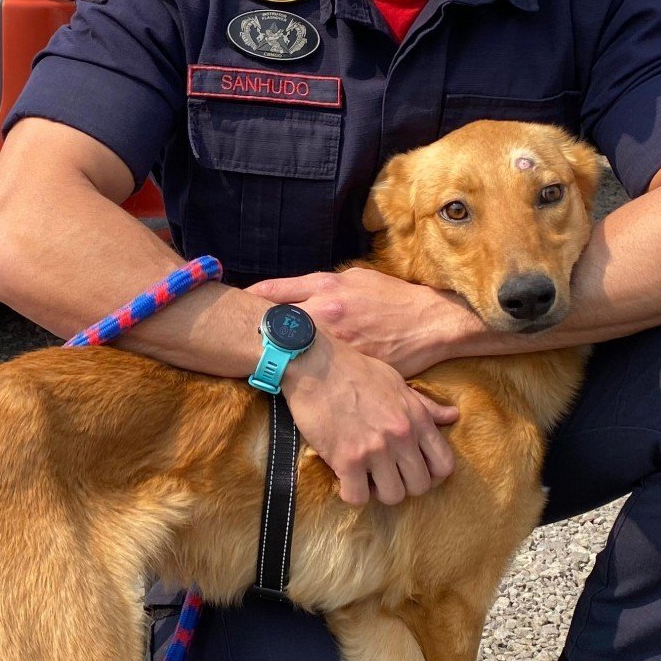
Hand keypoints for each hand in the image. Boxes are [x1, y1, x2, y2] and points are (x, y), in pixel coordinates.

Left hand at [249, 267, 482, 377]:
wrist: (431, 323)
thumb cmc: (392, 298)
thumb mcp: (353, 278)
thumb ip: (316, 284)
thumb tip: (282, 291)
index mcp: (325, 292)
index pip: (270, 295)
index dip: (246, 302)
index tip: (231, 308)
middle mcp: (326, 319)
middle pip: (272, 327)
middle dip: (251, 333)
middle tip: (228, 338)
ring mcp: (337, 349)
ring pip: (290, 355)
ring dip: (272, 358)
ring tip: (254, 362)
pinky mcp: (349, 372)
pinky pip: (315, 376)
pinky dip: (301, 378)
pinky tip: (291, 382)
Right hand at [279, 334, 458, 506]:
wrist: (315, 363)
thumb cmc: (355, 370)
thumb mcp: (397, 383)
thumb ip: (426, 406)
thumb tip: (453, 415)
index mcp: (417, 418)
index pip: (444, 465)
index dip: (431, 473)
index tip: (412, 468)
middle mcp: (401, 436)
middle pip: (419, 486)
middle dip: (404, 484)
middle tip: (386, 473)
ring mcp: (375, 449)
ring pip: (392, 496)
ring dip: (378, 491)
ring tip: (366, 476)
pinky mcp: (347, 459)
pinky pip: (357, 497)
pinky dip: (351, 492)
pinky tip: (345, 478)